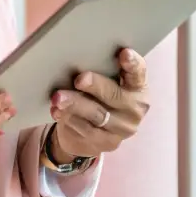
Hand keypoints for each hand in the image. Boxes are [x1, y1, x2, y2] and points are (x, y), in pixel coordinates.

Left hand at [47, 48, 149, 162]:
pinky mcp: (106, 143)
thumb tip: (77, 56)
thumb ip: (101, 71)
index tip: (124, 53)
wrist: (92, 134)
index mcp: (138, 88)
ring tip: (58, 97)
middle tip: (79, 79)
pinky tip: (57, 111)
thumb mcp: (104, 83)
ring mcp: (122, 129)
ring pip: (97, 114)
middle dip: (96, 85)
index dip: (133, 63)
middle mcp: (134, 109)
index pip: (138, 73)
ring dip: (75, 104)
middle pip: (114, 94)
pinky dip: (69, 118)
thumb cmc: (98, 98)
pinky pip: (85, 130)